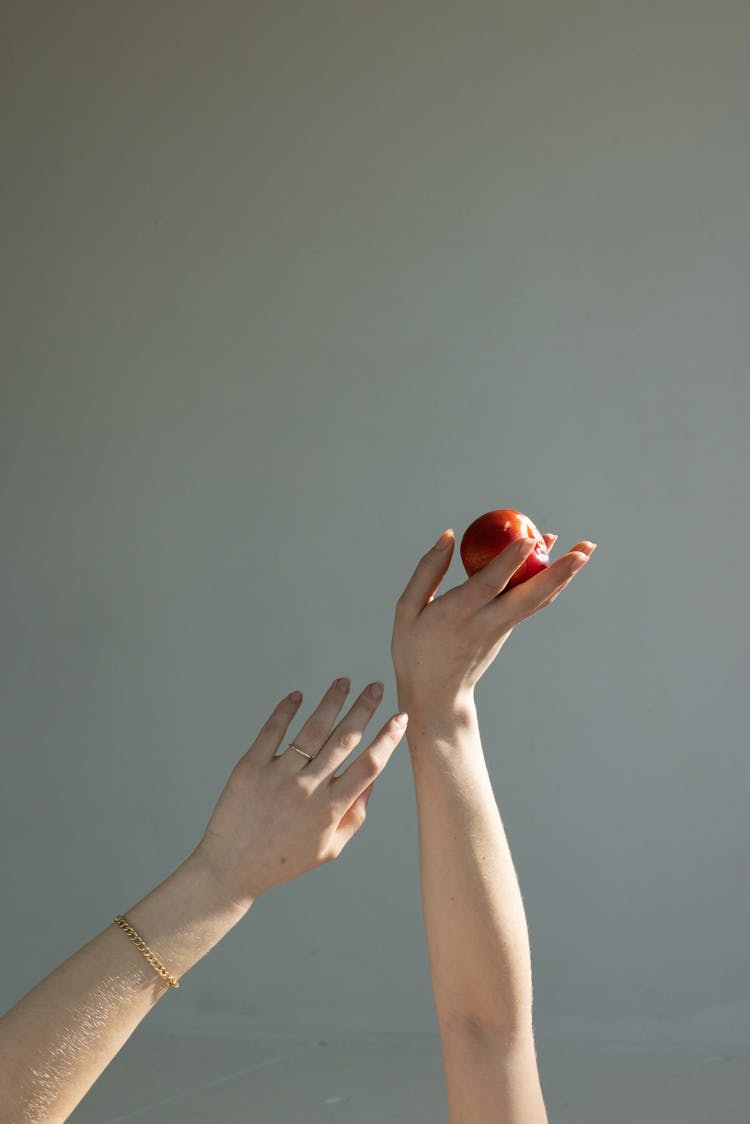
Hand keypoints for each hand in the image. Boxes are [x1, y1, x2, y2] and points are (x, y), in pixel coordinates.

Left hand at [192, 679, 406, 908]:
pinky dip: (285, 711)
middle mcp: (308, 789)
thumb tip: (373, 781)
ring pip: (312, 730)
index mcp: (331, 809)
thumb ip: (355, 815)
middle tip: (375, 687)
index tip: (400, 718)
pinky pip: (272, 732)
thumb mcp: (329, 849)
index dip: (388, 739)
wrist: (231, 869)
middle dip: (363, 709)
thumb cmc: (283, 861)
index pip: (369, 765)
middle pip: (344, 740)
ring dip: (331, 702)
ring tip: (343, 682)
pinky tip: (297, 696)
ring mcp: (278, 776)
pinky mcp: (250, 768)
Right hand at [391, 529, 595, 712]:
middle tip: (586, 547)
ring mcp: (502, 628)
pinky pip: (531, 602)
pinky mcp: (507, 630)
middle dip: (560, 572)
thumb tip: (448, 535)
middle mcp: (486, 622)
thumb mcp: (407, 610)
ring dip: (565, 575)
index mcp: (457, 616)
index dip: (509, 561)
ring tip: (585, 547)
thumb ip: (427, 571)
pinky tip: (555, 559)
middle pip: (531, 596)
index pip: (489, 585)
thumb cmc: (415, 649)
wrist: (436, 696)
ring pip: (539, 600)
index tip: (528, 538)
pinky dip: (548, 581)